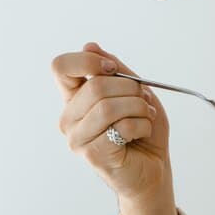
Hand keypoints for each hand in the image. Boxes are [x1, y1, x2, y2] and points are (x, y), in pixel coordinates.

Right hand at [52, 43, 177, 214]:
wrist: (154, 168)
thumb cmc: (143, 130)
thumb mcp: (134, 91)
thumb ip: (115, 70)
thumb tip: (90, 46)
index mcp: (75, 99)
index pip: (60, 67)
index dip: (88, 61)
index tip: (112, 69)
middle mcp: (69, 118)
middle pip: (95, 85)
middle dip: (131, 89)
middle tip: (144, 101)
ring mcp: (78, 138)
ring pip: (108, 106)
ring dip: (139, 108)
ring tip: (146, 116)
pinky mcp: (93, 154)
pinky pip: (120, 127)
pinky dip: (141, 125)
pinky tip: (142, 133)